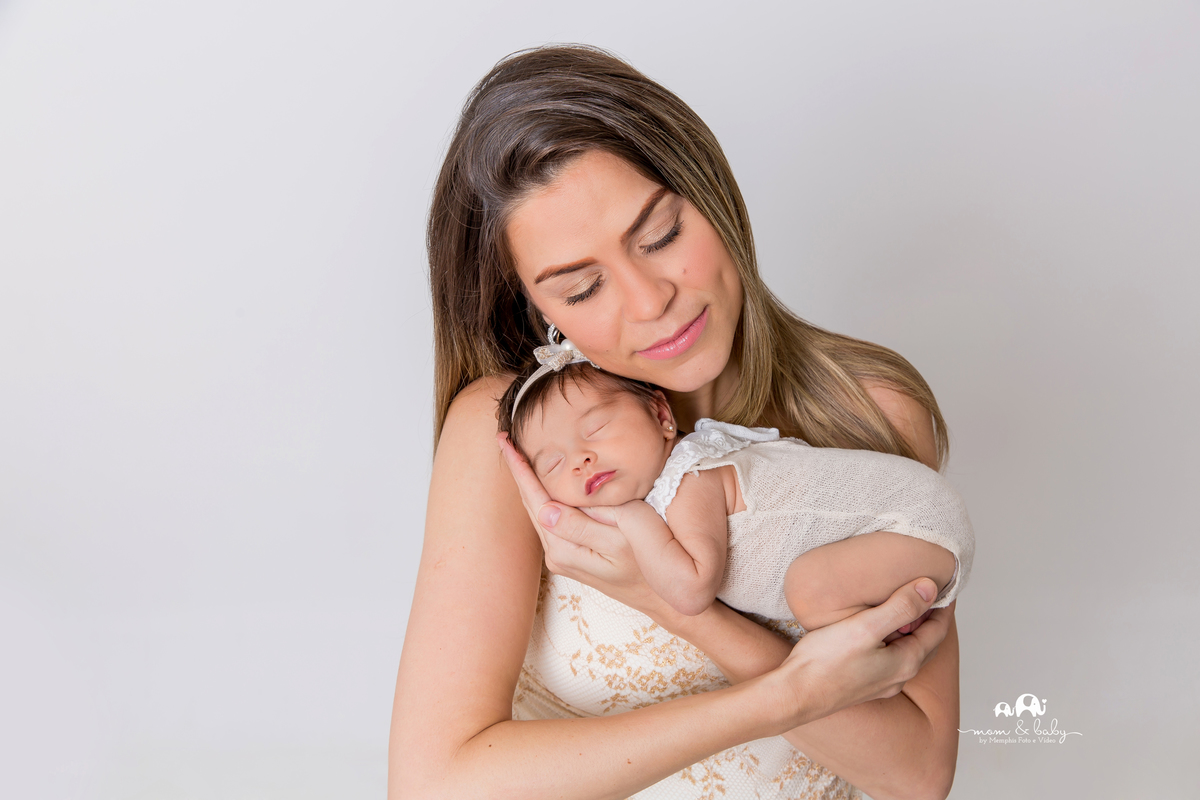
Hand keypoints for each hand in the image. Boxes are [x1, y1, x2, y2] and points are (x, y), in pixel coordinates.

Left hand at [496, 434, 668, 615]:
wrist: (664, 598)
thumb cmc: (649, 564)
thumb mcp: (621, 539)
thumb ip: (582, 524)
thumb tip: (545, 509)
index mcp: (564, 547)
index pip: (535, 498)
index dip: (520, 468)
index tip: (505, 442)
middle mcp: (557, 554)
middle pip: (531, 504)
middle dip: (518, 471)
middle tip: (505, 440)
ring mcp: (564, 556)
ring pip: (539, 511)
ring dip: (528, 483)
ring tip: (518, 455)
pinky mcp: (573, 555)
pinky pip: (551, 520)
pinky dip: (543, 496)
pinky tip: (543, 483)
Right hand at [769, 578, 949, 727]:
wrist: (795, 695)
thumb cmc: (825, 662)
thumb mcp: (865, 627)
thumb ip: (900, 607)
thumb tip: (930, 588)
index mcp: (905, 662)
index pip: (937, 630)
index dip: (943, 606)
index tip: (945, 586)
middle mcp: (898, 677)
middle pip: (926, 642)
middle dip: (930, 618)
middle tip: (929, 593)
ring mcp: (881, 684)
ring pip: (907, 651)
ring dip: (912, 629)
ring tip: (906, 607)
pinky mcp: (863, 685)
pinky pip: (890, 659)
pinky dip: (894, 640)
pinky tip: (878, 632)